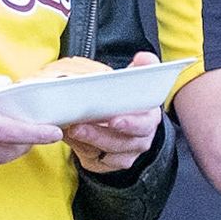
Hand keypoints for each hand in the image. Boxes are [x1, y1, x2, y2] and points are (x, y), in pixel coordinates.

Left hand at [63, 52, 162, 174]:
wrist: (124, 119)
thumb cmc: (128, 98)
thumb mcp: (137, 79)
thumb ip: (143, 67)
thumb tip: (144, 58)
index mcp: (150, 116)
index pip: (145, 122)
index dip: (131, 123)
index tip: (114, 120)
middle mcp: (143, 137)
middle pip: (125, 140)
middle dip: (101, 134)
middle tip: (79, 126)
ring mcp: (130, 152)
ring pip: (110, 151)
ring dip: (89, 140)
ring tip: (70, 128)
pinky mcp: (115, 161)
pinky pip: (99, 160)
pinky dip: (83, 149)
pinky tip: (70, 137)